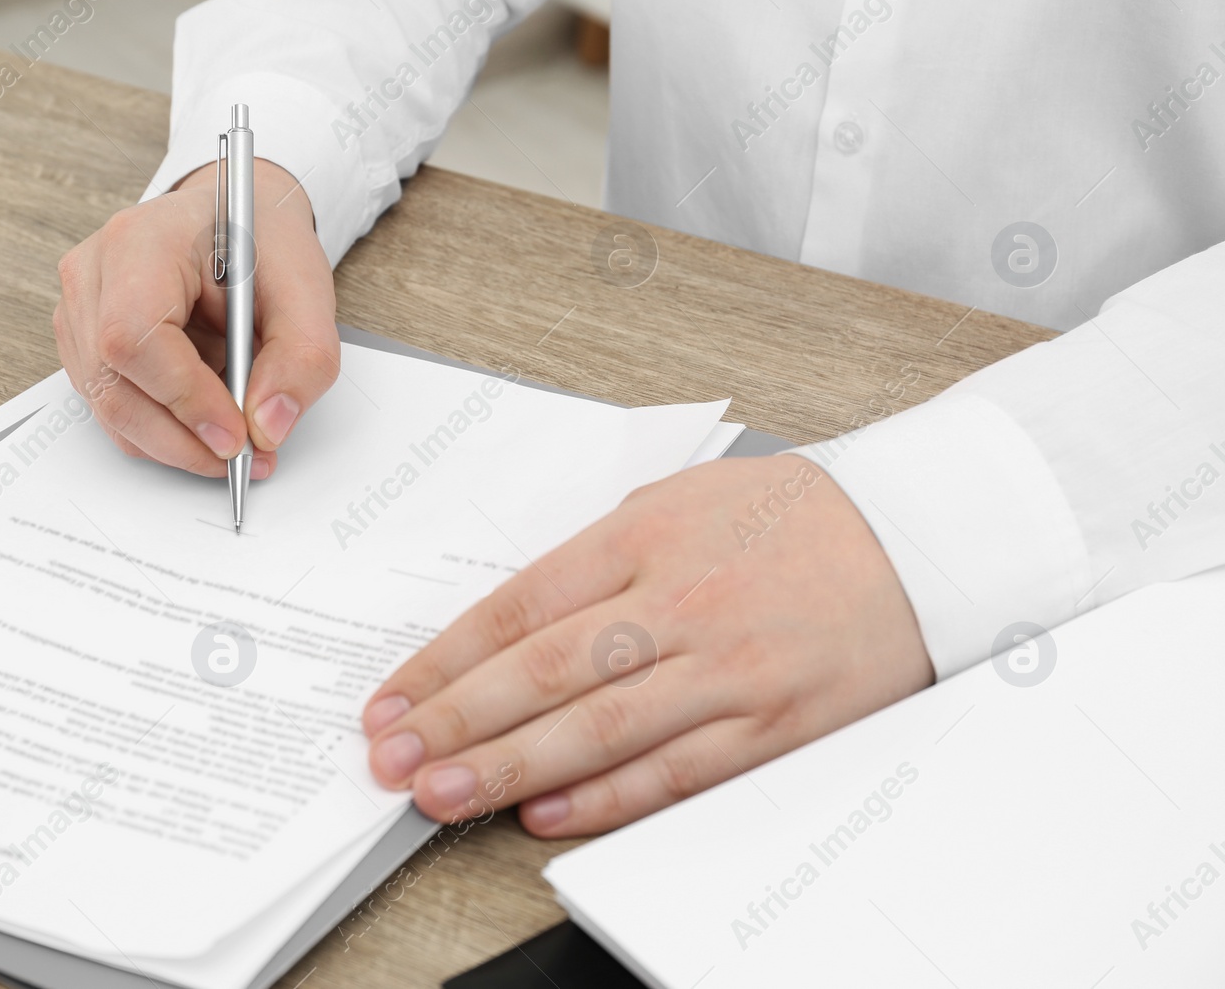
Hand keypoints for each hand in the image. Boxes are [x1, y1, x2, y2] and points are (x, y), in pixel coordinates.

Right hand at [54, 159, 337, 475]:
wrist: (237, 223)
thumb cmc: (262, 243)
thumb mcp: (307, 289)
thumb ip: (302, 357)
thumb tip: (268, 426)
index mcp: (141, 241)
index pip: (134, 336)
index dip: (183, 398)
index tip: (235, 436)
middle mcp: (93, 273)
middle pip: (112, 383)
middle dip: (181, 438)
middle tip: (244, 458)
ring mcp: (80, 309)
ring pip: (109, 407)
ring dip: (173, 441)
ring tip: (234, 441)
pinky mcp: (83, 341)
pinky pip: (113, 407)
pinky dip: (160, 430)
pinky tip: (206, 421)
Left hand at [361, 454, 932, 835]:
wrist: (922, 538)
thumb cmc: (791, 514)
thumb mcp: (679, 499)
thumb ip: (597, 557)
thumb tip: (513, 624)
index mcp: (644, 538)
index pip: (518, 607)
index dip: (444, 662)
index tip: (393, 700)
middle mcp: (680, 603)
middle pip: (543, 672)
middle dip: (455, 722)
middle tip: (392, 759)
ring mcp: (728, 669)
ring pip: (600, 730)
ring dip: (511, 770)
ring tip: (441, 796)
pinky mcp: (774, 725)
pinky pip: (676, 771)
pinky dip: (606, 798)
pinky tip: (547, 814)